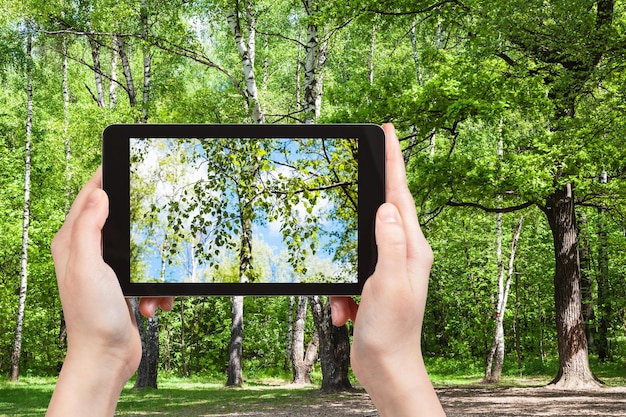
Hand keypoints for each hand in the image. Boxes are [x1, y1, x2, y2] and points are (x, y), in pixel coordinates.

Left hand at [47, 167, 170, 415]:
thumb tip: (99, 194)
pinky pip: (148, 275)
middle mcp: (88, 253)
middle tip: (158, 219)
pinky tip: (153, 304)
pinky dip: (156, 289)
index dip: (106, 178)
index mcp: (72, 243)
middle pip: (119, 220)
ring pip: (140, 249)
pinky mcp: (124, 286)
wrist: (107, 357)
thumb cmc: (93, 316)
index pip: (88, 198)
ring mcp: (107, 270)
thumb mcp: (88, 267)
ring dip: (153, 268)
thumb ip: (88, 228)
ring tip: (153, 288)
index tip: (126, 162)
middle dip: (141, 225)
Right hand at [331, 124, 443, 415]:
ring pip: (357, 246)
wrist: (386, 368)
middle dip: (365, 201)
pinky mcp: (372, 283)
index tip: (388, 132)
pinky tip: (344, 312)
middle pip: (381, 213)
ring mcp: (388, 268)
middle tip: (356, 173)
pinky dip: (340, 292)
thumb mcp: (388, 283)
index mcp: (413, 248)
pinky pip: (348, 273)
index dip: (394, 161)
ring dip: (343, 269)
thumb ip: (388, 243)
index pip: (401, 195)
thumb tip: (387, 207)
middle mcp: (404, 254)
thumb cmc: (392, 330)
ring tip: (346, 301)